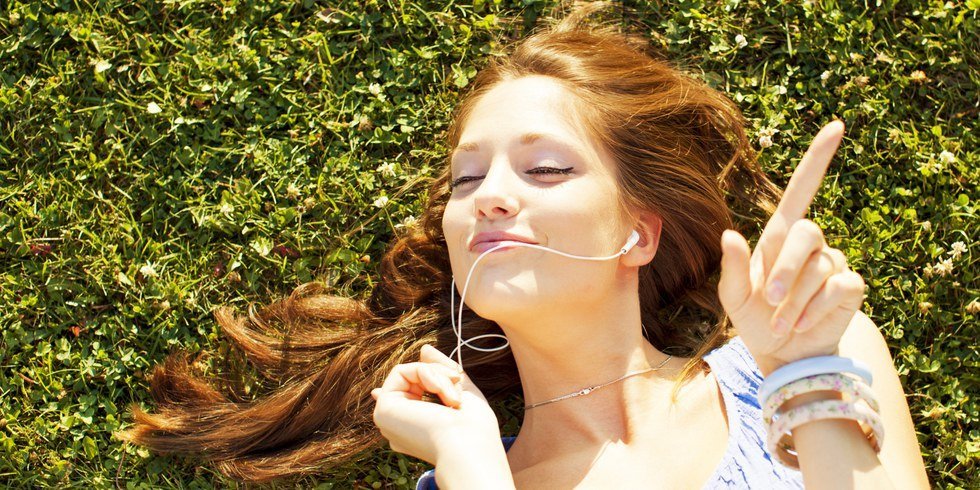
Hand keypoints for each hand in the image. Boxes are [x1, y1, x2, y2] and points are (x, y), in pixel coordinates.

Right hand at [371, 344, 501, 464]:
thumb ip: (441, 370)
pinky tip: (441, 392)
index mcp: (415, 428)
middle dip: (441, 373)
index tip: (436, 363)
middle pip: (414, 380)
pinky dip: (427, 374)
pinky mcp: (383, 409)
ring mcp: (389, 418)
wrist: (468, 445)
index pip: (405, 398)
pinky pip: (402, 371)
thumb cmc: (472, 427)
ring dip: (438, 376)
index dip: (417, 377)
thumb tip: (424, 348)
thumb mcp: (460, 391)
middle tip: (458, 383)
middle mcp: (399, 426)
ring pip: (409, 373)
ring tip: (453, 397)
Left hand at [717, 121, 866, 375]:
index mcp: (779, 236)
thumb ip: (732, 267)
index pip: (803, 189)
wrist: (781, 354)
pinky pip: (837, 287)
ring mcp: (833, 264)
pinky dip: (815, 309)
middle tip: (770, 299)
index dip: (818, 158)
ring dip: (795, 299)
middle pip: (806, 232)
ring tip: (781, 322)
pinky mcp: (850, 286)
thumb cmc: (754, 319)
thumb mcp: (733, 296)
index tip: (837, 126)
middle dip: (785, 268)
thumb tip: (729, 234)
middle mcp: (810, 244)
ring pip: (819, 267)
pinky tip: (803, 323)